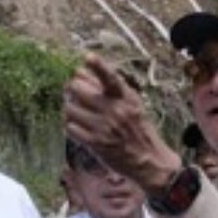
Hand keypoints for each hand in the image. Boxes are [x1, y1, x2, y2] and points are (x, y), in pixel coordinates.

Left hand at [62, 54, 181, 195]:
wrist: (148, 160)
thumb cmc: (138, 129)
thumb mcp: (132, 105)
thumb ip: (109, 88)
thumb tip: (81, 70)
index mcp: (125, 98)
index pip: (111, 78)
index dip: (98, 66)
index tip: (88, 57)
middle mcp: (114, 110)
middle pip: (78, 89)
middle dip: (71, 88)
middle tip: (72, 91)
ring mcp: (104, 127)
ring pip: (70, 109)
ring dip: (69, 109)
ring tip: (76, 112)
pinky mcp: (96, 143)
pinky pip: (70, 128)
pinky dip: (70, 126)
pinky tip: (77, 127)